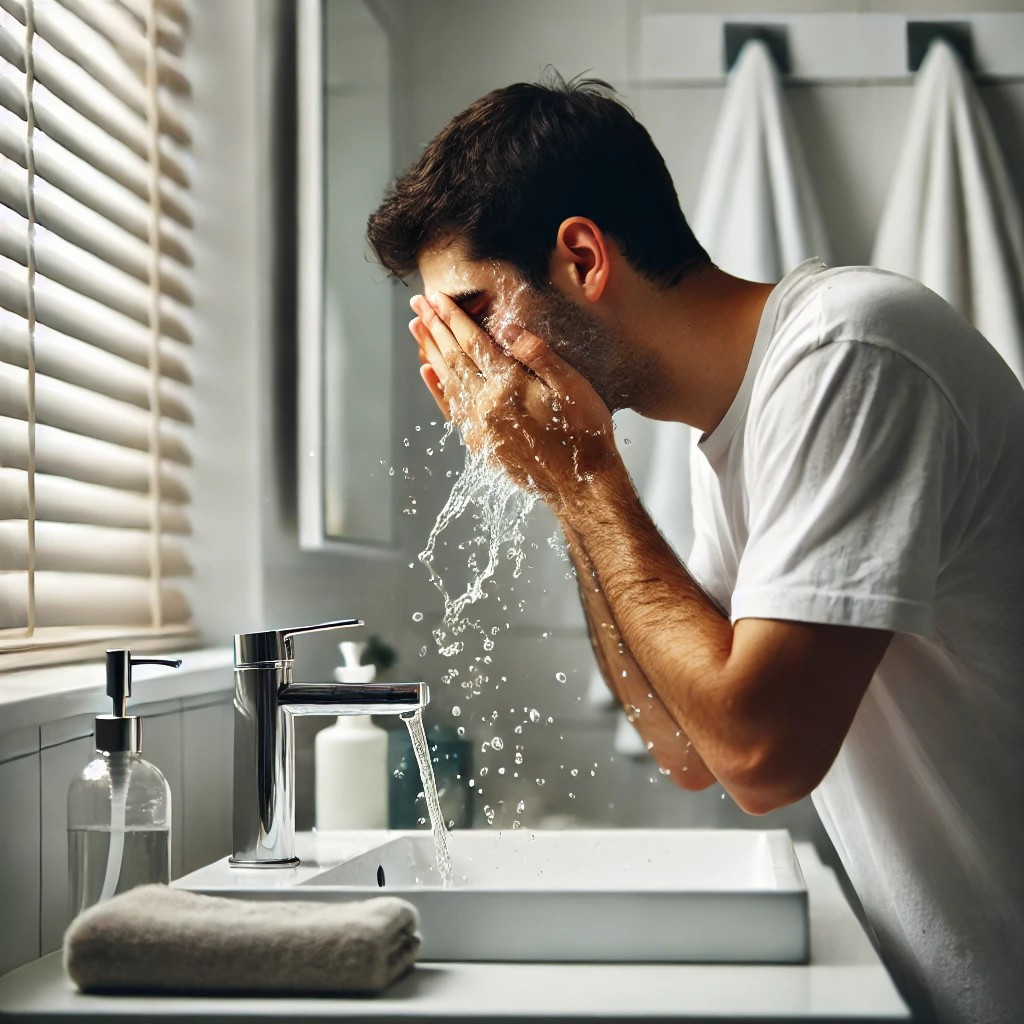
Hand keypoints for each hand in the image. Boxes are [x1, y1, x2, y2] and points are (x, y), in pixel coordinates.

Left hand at [409, 291, 618, 506]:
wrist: (581, 483)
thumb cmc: (584, 431)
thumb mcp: (572, 385)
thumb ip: (538, 354)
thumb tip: (506, 328)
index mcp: (510, 386)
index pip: (473, 342)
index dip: (453, 318)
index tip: (437, 298)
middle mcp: (487, 405)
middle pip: (453, 357)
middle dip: (434, 327)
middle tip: (418, 304)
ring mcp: (480, 426)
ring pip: (447, 380)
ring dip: (430, 350)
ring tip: (416, 328)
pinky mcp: (480, 443)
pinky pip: (450, 409)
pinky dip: (436, 388)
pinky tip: (427, 371)